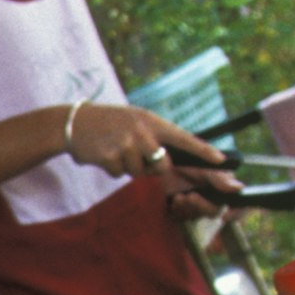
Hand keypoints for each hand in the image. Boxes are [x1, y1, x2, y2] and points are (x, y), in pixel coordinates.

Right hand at [69, 102, 240, 209]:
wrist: (73, 123)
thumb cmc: (108, 123)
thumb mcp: (134, 121)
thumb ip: (153, 137)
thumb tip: (168, 161)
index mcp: (151, 120)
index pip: (183, 138)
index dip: (203, 151)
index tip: (221, 160)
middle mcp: (142, 131)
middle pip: (162, 165)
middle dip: (152, 167)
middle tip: (134, 155)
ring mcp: (126, 144)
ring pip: (139, 172)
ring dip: (127, 167)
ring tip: (114, 149)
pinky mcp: (110, 157)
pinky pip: (119, 174)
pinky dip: (111, 168)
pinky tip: (103, 154)